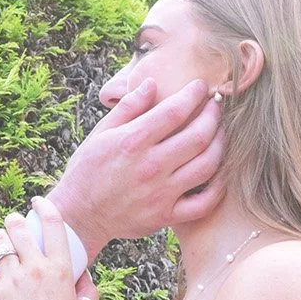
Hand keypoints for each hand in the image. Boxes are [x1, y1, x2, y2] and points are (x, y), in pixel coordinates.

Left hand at [0, 197, 90, 299]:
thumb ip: (88, 290)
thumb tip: (85, 277)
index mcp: (61, 271)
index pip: (53, 225)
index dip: (45, 206)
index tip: (39, 201)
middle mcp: (37, 271)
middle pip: (20, 228)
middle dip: (15, 221)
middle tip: (13, 222)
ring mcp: (14, 282)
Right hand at [47, 78, 227, 259]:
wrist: (79, 215)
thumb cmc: (87, 171)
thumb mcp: (101, 133)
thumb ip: (128, 107)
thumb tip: (151, 83)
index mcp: (133, 142)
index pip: (174, 111)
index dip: (193, 94)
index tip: (201, 86)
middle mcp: (151, 166)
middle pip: (198, 136)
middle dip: (213, 116)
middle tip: (216, 106)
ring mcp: (161, 193)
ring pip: (207, 165)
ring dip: (221, 145)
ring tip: (221, 132)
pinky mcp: (166, 215)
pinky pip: (204, 203)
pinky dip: (219, 187)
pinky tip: (221, 172)